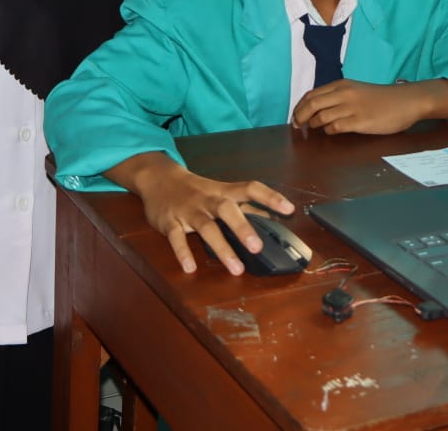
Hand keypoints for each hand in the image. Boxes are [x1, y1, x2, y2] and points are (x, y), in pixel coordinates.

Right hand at [110, 153, 294, 275]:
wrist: (158, 178)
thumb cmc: (197, 190)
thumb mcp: (221, 193)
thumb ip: (246, 205)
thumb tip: (272, 218)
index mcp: (223, 192)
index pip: (250, 188)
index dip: (270, 197)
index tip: (289, 209)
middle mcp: (208, 200)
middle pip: (227, 209)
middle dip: (243, 227)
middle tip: (258, 247)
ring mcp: (188, 211)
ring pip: (206, 227)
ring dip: (222, 247)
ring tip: (236, 269)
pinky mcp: (170, 222)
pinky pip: (176, 237)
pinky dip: (183, 252)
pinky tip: (190, 267)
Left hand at [294, 78, 447, 134]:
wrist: (406, 101)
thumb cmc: (382, 98)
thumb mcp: (357, 91)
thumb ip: (339, 96)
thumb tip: (317, 108)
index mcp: (342, 85)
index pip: (311, 94)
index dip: (299, 106)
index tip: (295, 116)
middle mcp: (344, 94)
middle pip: (311, 104)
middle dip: (300, 116)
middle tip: (297, 126)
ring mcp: (352, 108)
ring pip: (321, 117)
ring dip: (314, 125)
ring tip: (313, 130)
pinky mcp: (359, 122)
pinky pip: (335, 127)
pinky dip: (329, 131)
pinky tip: (332, 132)